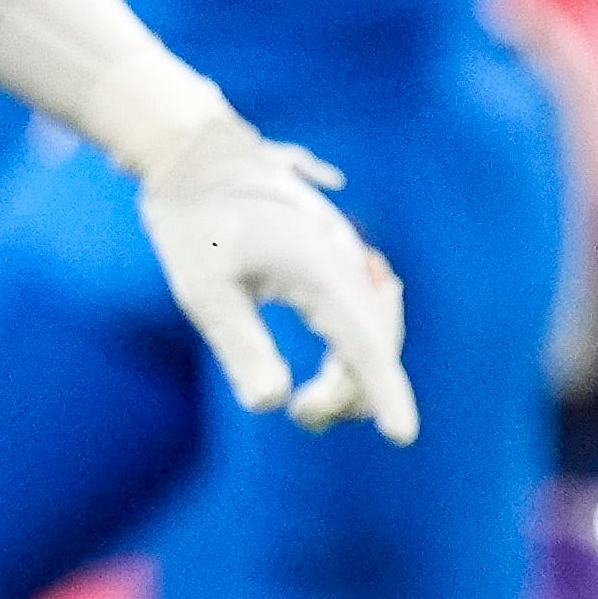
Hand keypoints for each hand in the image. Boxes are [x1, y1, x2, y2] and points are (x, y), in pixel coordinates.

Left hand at [136, 118, 421, 443]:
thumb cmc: (194, 226)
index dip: (386, 393)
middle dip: (349, 392)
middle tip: (300, 414)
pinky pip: (365, 320)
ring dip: (352, 377)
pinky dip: (353, 355)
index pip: (365, 345)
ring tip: (306, 404)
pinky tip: (328, 377)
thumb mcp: (203, 291)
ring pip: (375, 335)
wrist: (200, 162)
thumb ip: (241, 347)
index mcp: (320, 271)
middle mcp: (347, 266)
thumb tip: (273, 404)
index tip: (403, 436)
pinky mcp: (342, 265)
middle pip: (375, 347)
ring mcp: (350, 264)